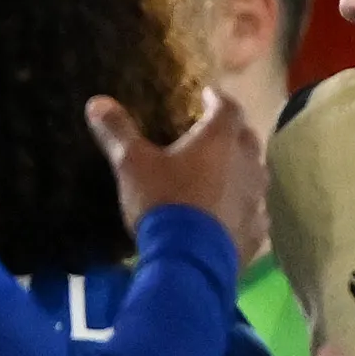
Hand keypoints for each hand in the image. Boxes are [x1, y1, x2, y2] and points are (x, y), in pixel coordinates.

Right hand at [94, 82, 267, 261]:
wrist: (190, 260)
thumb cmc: (164, 200)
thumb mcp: (132, 163)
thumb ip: (118, 131)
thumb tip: (97, 102)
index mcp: (221, 141)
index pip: (228, 108)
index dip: (218, 99)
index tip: (207, 95)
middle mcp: (249, 165)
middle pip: (247, 139)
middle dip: (233, 132)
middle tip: (215, 132)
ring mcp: (257, 200)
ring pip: (256, 174)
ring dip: (242, 167)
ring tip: (224, 169)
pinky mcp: (256, 231)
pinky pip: (255, 210)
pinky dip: (244, 203)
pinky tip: (232, 210)